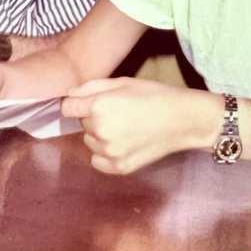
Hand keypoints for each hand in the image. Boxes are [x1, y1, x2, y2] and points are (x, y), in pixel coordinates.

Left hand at [61, 77, 214, 174]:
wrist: (183, 119)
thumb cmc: (154, 94)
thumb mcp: (122, 81)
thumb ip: (91, 87)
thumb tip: (69, 95)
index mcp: (98, 106)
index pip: (67, 108)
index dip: (78, 103)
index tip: (91, 102)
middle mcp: (99, 131)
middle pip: (81, 123)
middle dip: (93, 116)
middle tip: (118, 112)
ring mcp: (109, 152)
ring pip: (89, 141)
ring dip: (99, 135)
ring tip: (124, 127)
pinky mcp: (118, 168)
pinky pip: (97, 160)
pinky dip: (104, 153)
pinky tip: (123, 143)